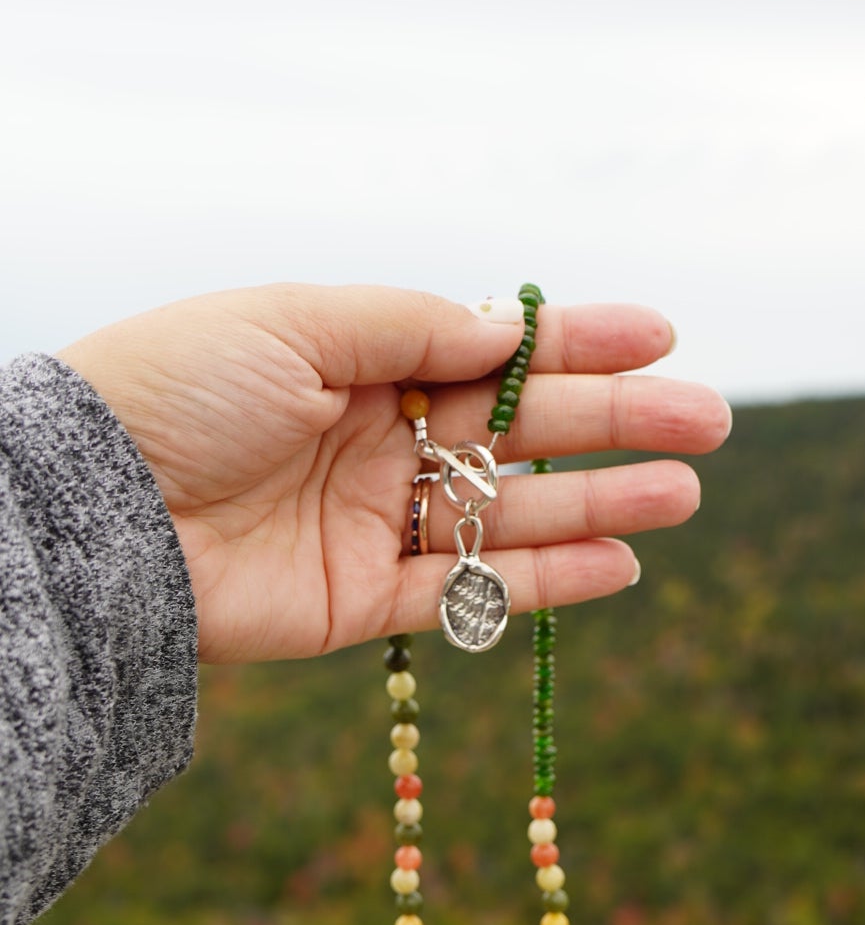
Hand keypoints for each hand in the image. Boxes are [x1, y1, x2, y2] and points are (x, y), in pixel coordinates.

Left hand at [57, 283, 730, 664]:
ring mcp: (372, 524)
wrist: (96, 510)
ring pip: (509, 517)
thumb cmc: (180, 389)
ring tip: (685, 495)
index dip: (577, 342)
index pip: (490, 351)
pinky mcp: (358, 602)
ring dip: (601, 506)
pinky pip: (469, 595)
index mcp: (359, 361)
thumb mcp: (297, 322)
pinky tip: (618, 566)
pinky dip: (545, 584)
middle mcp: (376, 441)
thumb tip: (513, 333)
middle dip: (615, 424)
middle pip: (518, 435)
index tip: (660, 331)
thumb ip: (413, 328)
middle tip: (709, 421)